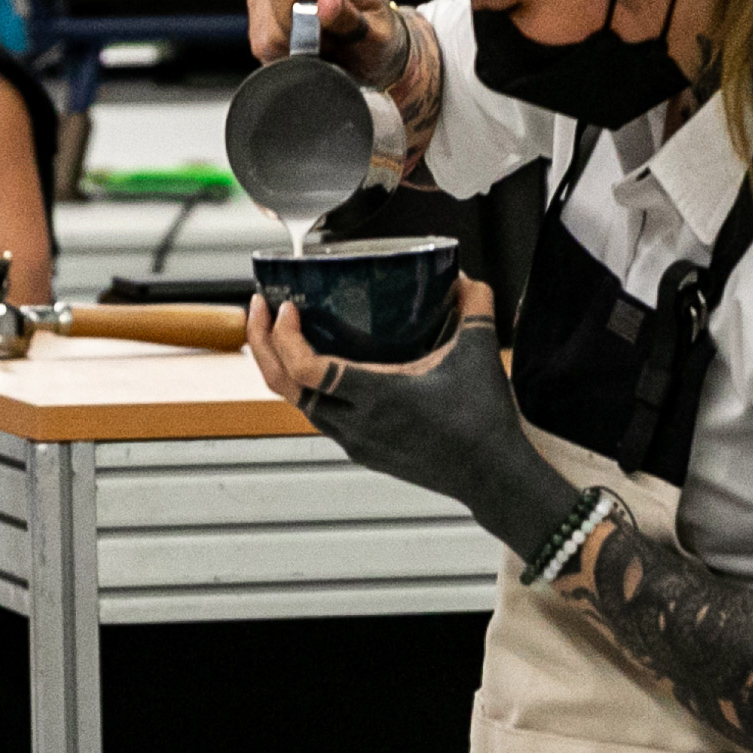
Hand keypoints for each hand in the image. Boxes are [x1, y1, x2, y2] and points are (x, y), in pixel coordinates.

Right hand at [243, 0, 403, 85]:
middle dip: (284, 31)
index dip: (286, 17)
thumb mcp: (375, 40)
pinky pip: (255, 20)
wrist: (375, 47)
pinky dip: (274, 42)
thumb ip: (351, 20)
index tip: (312, 41)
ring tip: (312, 45)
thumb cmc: (380, 42)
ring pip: (257, 8)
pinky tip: (299, 45)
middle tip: (317, 47)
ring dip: (279, 39)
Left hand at [245, 278, 573, 559]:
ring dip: (280, 366)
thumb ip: (474, 307)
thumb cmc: (484, 422)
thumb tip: (465, 277)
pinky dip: (305, 386)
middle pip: (284, 386)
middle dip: (262, 343)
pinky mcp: (362, 450)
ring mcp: (356, 441)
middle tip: (260, 306)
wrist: (492, 476)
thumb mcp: (480, 353)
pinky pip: (319, 415)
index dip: (284, 336)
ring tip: (278, 331)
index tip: (286, 307)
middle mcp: (357, 424)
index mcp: (378, 397)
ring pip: (299, 403)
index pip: (306, 369)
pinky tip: (316, 364)